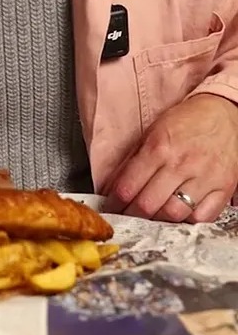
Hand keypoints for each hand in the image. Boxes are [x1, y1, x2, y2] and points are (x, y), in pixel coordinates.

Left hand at [102, 94, 237, 222]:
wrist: (223, 112)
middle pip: (148, 205)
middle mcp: (181, 164)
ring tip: (150, 216)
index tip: (111, 207)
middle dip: (132, 215)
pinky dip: (187, 221)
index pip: (128, 186)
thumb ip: (133, 159)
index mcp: (159, 147)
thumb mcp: (153, 130)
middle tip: (127, 216)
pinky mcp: (223, 188)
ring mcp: (204, 178)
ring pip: (174, 215)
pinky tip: (178, 215)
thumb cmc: (187, 120)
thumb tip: (115, 185)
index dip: (115, 202)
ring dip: (158, 221)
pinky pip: (202, 217)